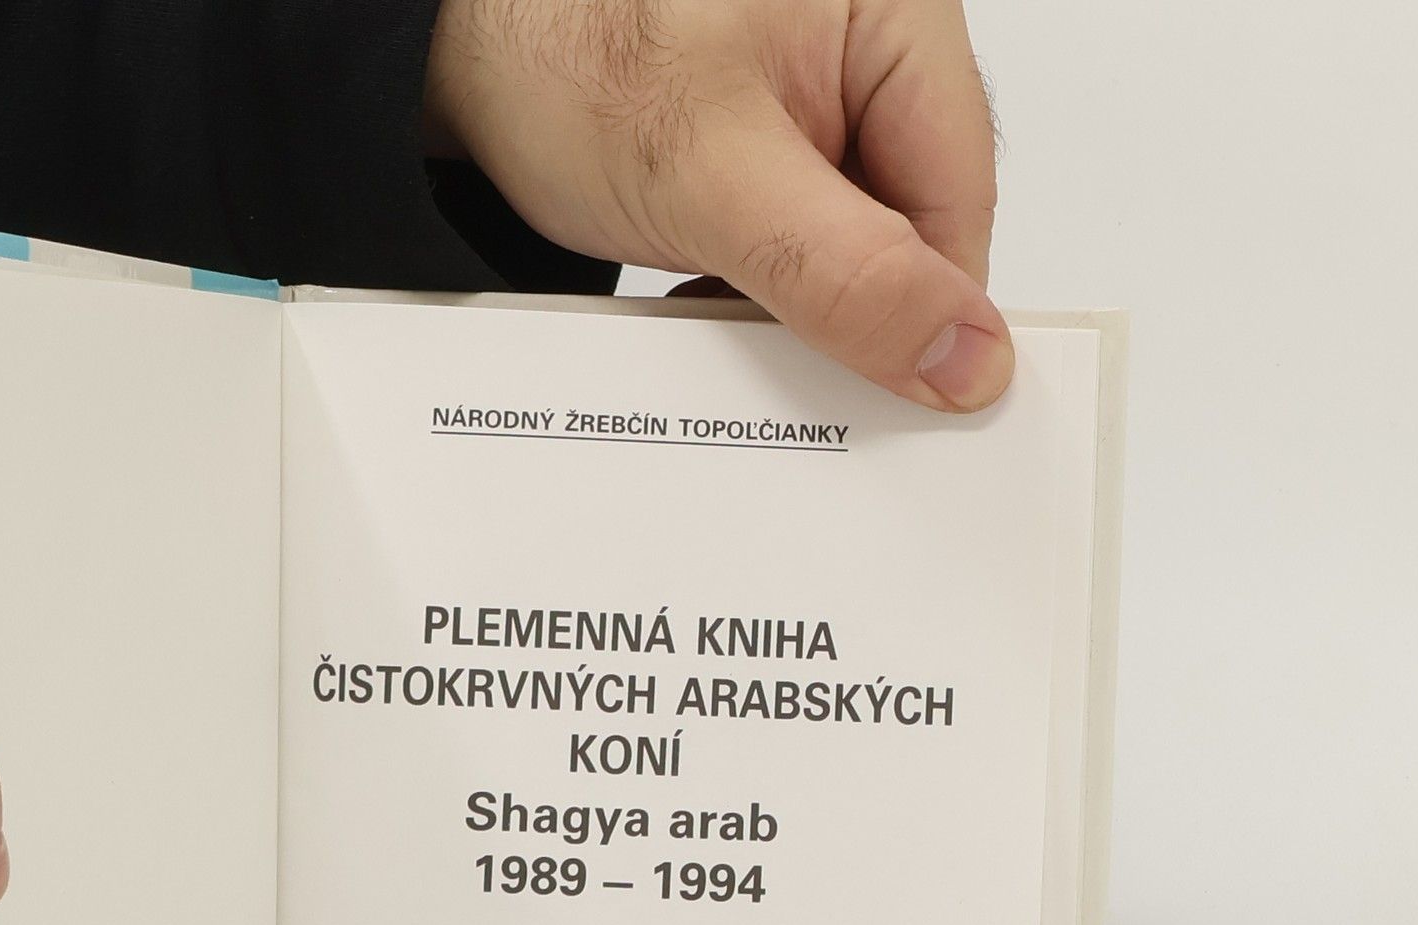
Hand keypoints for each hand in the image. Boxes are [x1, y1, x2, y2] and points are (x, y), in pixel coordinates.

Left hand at [426, 0, 1009, 410]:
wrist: (454, 47)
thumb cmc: (565, 52)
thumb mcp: (715, 174)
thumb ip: (848, 271)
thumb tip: (963, 356)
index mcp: (897, 17)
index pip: (961, 202)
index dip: (926, 310)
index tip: (883, 394)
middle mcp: (868, 52)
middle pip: (912, 227)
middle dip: (851, 305)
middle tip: (780, 356)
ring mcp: (815, 102)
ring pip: (850, 246)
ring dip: (795, 302)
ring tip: (716, 298)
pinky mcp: (764, 148)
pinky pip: (795, 242)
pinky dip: (755, 286)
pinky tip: (701, 289)